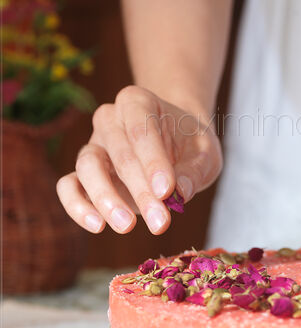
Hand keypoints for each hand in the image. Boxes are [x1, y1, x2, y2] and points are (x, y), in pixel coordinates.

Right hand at [57, 86, 221, 233]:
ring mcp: (93, 145)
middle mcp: (109, 119)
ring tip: (127, 225)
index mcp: (137, 102)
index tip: (167, 191)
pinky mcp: (82, 173)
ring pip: (87, 167)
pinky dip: (77, 206)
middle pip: (118, 153)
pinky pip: (68, 186)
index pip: (140, 129)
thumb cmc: (191, 145)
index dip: (152, 161)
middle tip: (161, 221)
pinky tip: (97, 225)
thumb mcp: (205, 153)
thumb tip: (180, 193)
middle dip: (139, 190)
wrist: (177, 145)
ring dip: (106, 199)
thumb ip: (195, 171)